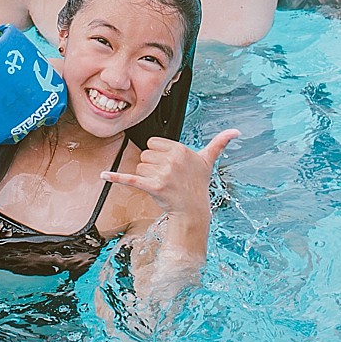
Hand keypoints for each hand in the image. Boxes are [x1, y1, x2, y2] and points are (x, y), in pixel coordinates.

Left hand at [103, 130, 238, 219]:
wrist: (193, 210)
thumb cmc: (197, 184)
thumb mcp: (208, 161)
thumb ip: (220, 143)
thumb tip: (237, 131)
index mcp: (180, 149)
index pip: (153, 143)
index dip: (158, 155)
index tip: (170, 166)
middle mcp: (172, 160)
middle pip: (145, 155)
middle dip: (151, 166)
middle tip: (166, 178)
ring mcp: (162, 174)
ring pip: (139, 166)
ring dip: (146, 176)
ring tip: (161, 185)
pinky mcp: (152, 187)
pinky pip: (130, 178)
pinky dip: (115, 178)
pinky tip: (103, 175)